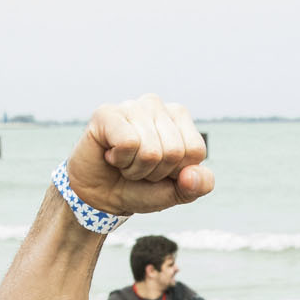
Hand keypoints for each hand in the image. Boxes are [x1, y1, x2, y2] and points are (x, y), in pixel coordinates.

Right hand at [64, 95, 213, 215]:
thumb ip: (198, 186)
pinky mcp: (107, 113)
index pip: (194, 150)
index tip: (160, 169)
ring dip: (135, 169)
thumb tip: (192, 174)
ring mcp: (131, 106)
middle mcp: (157, 105)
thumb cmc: (141, 187)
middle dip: (155, 172)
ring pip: (150, 151)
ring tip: (125, 161)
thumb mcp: (177, 193)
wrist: (102, 195)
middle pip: (173, 151)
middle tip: (139, 167)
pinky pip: (128, 143)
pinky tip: (111, 154)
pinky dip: (120, 160)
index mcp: (180, 118)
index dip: (177, 172)